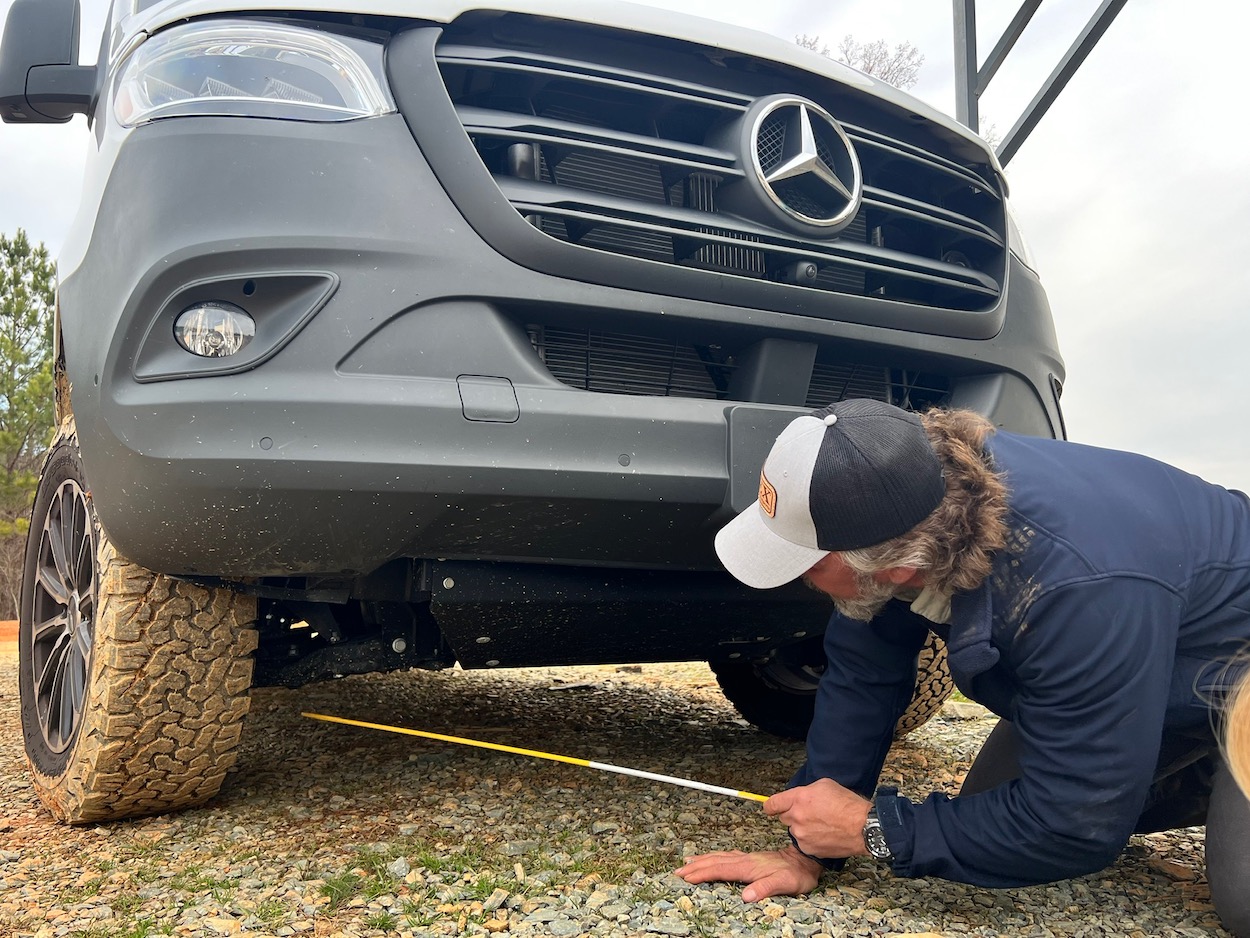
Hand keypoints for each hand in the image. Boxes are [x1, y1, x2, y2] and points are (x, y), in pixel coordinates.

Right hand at [675, 845, 822, 901]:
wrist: (806, 860)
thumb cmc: (797, 875)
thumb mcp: (785, 884)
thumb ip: (765, 888)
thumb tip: (745, 896)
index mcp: (749, 867)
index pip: (720, 869)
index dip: (702, 873)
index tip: (686, 877)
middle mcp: (745, 860)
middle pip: (715, 861)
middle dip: (696, 866)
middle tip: (678, 871)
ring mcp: (747, 858)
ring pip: (720, 857)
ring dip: (702, 860)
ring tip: (688, 862)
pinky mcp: (751, 859)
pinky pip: (727, 856)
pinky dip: (715, 857)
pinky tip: (713, 858)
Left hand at [764, 778, 871, 859]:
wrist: (862, 827)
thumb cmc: (848, 804)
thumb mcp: (825, 785)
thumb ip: (806, 790)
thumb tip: (799, 796)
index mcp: (799, 798)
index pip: (772, 804)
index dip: (770, 806)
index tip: (770, 808)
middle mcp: (797, 817)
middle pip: (784, 817)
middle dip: (793, 815)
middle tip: (811, 814)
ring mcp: (802, 835)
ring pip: (794, 831)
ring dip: (803, 828)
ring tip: (822, 825)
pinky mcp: (808, 849)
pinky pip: (803, 843)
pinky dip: (811, 840)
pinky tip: (825, 835)